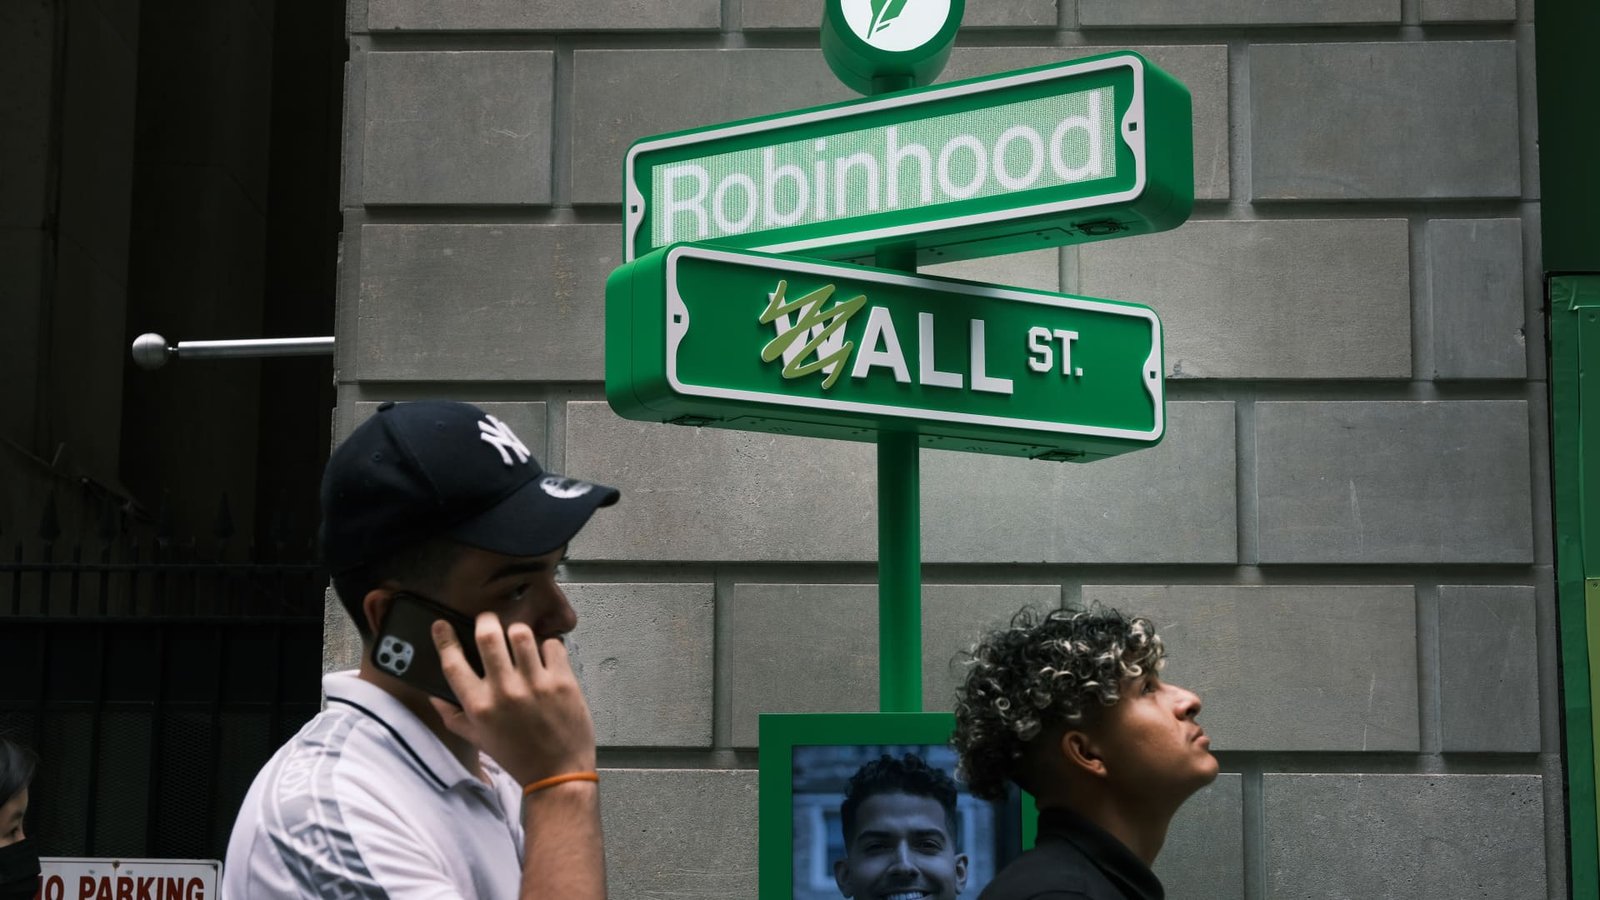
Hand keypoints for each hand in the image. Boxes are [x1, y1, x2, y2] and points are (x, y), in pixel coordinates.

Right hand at [429, 611, 596, 785]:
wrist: (557, 773)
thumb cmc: (517, 756)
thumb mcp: (478, 739)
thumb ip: (453, 716)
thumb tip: (434, 695)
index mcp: (479, 707)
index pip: (453, 663)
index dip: (444, 639)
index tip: (442, 625)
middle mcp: (504, 693)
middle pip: (487, 636)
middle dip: (486, 621)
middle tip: (489, 622)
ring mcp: (535, 685)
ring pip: (521, 633)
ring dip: (518, 632)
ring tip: (519, 640)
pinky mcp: (562, 682)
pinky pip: (552, 645)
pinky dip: (548, 646)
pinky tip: (545, 658)